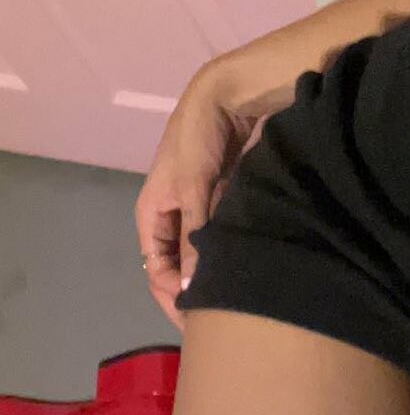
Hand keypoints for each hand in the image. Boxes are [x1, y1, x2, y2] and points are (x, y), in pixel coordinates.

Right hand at [134, 64, 262, 333]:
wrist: (230, 93)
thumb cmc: (201, 138)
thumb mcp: (194, 187)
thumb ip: (194, 237)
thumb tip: (190, 290)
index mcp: (153, 212)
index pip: (155, 268)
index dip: (172, 296)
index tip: (198, 321)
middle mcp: (174, 214)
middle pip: (177, 265)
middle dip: (192, 291)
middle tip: (220, 320)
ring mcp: (200, 206)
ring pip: (202, 252)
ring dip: (215, 274)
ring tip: (238, 301)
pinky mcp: (225, 198)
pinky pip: (224, 235)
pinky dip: (232, 252)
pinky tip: (251, 270)